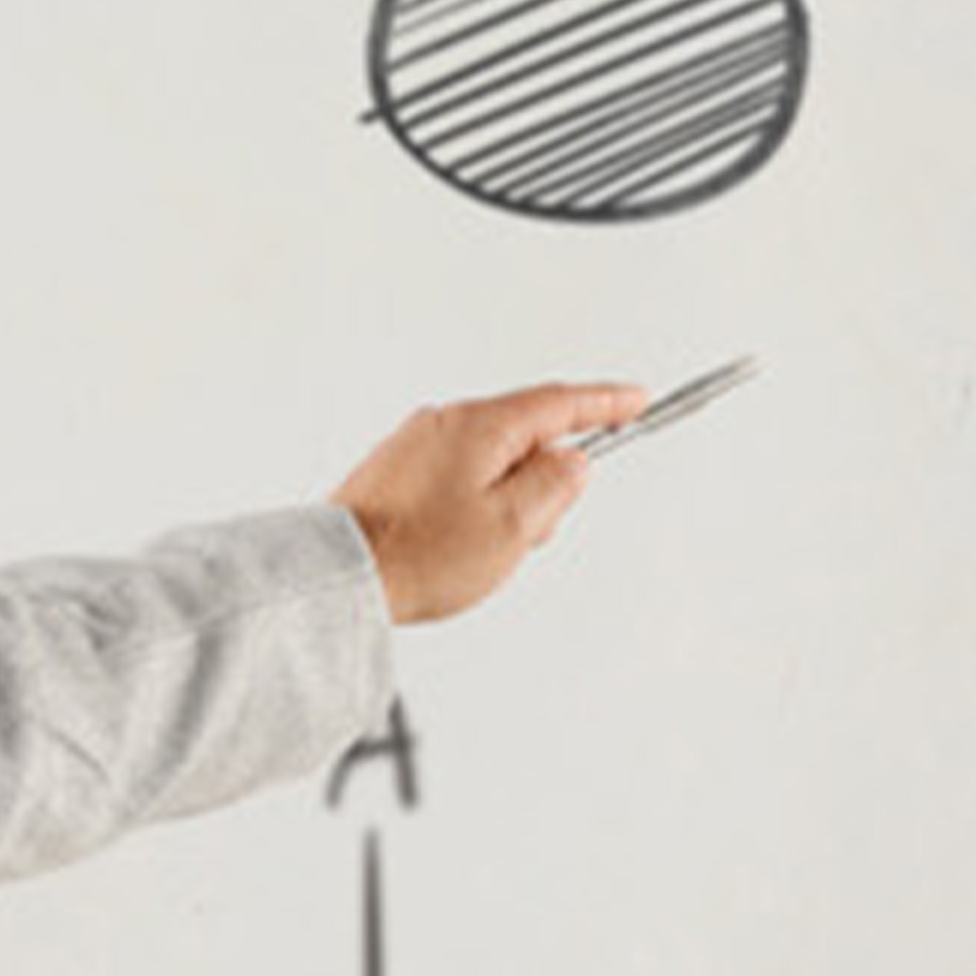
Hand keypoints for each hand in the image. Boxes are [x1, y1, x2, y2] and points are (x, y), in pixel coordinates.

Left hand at [332, 382, 646, 624]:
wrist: (339, 575)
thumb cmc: (418, 555)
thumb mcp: (513, 526)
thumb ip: (556, 485)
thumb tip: (572, 461)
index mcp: (481, 426)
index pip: (560, 402)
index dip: (606, 404)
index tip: (636, 400)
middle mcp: (444, 422)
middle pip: (524, 437)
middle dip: (541, 483)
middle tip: (529, 533)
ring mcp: (416, 445)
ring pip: (490, 464)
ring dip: (504, 504)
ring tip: (476, 552)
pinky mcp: (396, 472)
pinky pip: (456, 480)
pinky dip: (471, 509)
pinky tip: (452, 547)